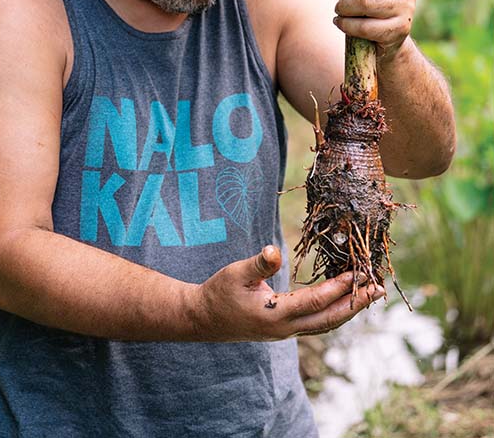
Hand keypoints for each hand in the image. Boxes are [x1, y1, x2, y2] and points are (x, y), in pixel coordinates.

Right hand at [192, 245, 383, 341]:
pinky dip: (334, 311)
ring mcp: (286, 332)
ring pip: (326, 324)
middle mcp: (285, 329)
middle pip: (329, 319)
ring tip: (370, 295)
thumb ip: (257, 263)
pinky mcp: (285, 330)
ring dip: (349, 309)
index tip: (357, 274)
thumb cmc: (219, 292)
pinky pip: (317, 322)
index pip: (314, 301)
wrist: (204, 319)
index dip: (337, 288)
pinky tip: (344, 300)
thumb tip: (272, 250)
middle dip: (355, 304)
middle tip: (377, 288)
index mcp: (275, 315)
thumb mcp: (235, 273)